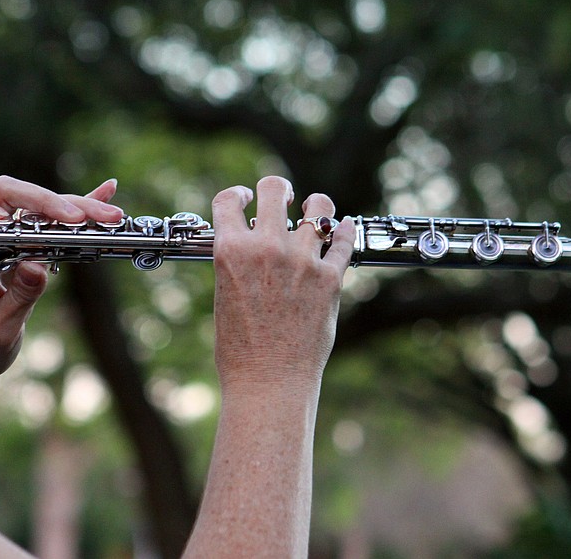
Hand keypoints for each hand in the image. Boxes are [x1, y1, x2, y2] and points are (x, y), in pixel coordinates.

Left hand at [0, 175, 122, 386]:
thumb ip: (18, 298)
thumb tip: (37, 266)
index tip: (0, 218)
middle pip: (11, 197)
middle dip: (46, 201)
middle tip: (78, 219)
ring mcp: (11, 238)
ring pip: (40, 206)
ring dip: (75, 206)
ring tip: (110, 215)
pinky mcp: (32, 245)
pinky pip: (56, 220)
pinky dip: (81, 204)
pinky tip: (106, 191)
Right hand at [211, 176, 353, 391]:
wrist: (269, 382)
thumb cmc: (240, 351)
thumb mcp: (225, 298)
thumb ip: (239, 266)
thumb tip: (252, 251)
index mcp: (230, 251)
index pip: (228, 202)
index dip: (237, 194)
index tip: (246, 197)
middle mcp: (266, 247)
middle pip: (274, 189)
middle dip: (277, 187)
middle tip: (283, 195)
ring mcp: (301, 260)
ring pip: (318, 209)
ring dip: (316, 205)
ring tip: (315, 209)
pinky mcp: (330, 278)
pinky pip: (343, 241)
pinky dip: (344, 231)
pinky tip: (343, 227)